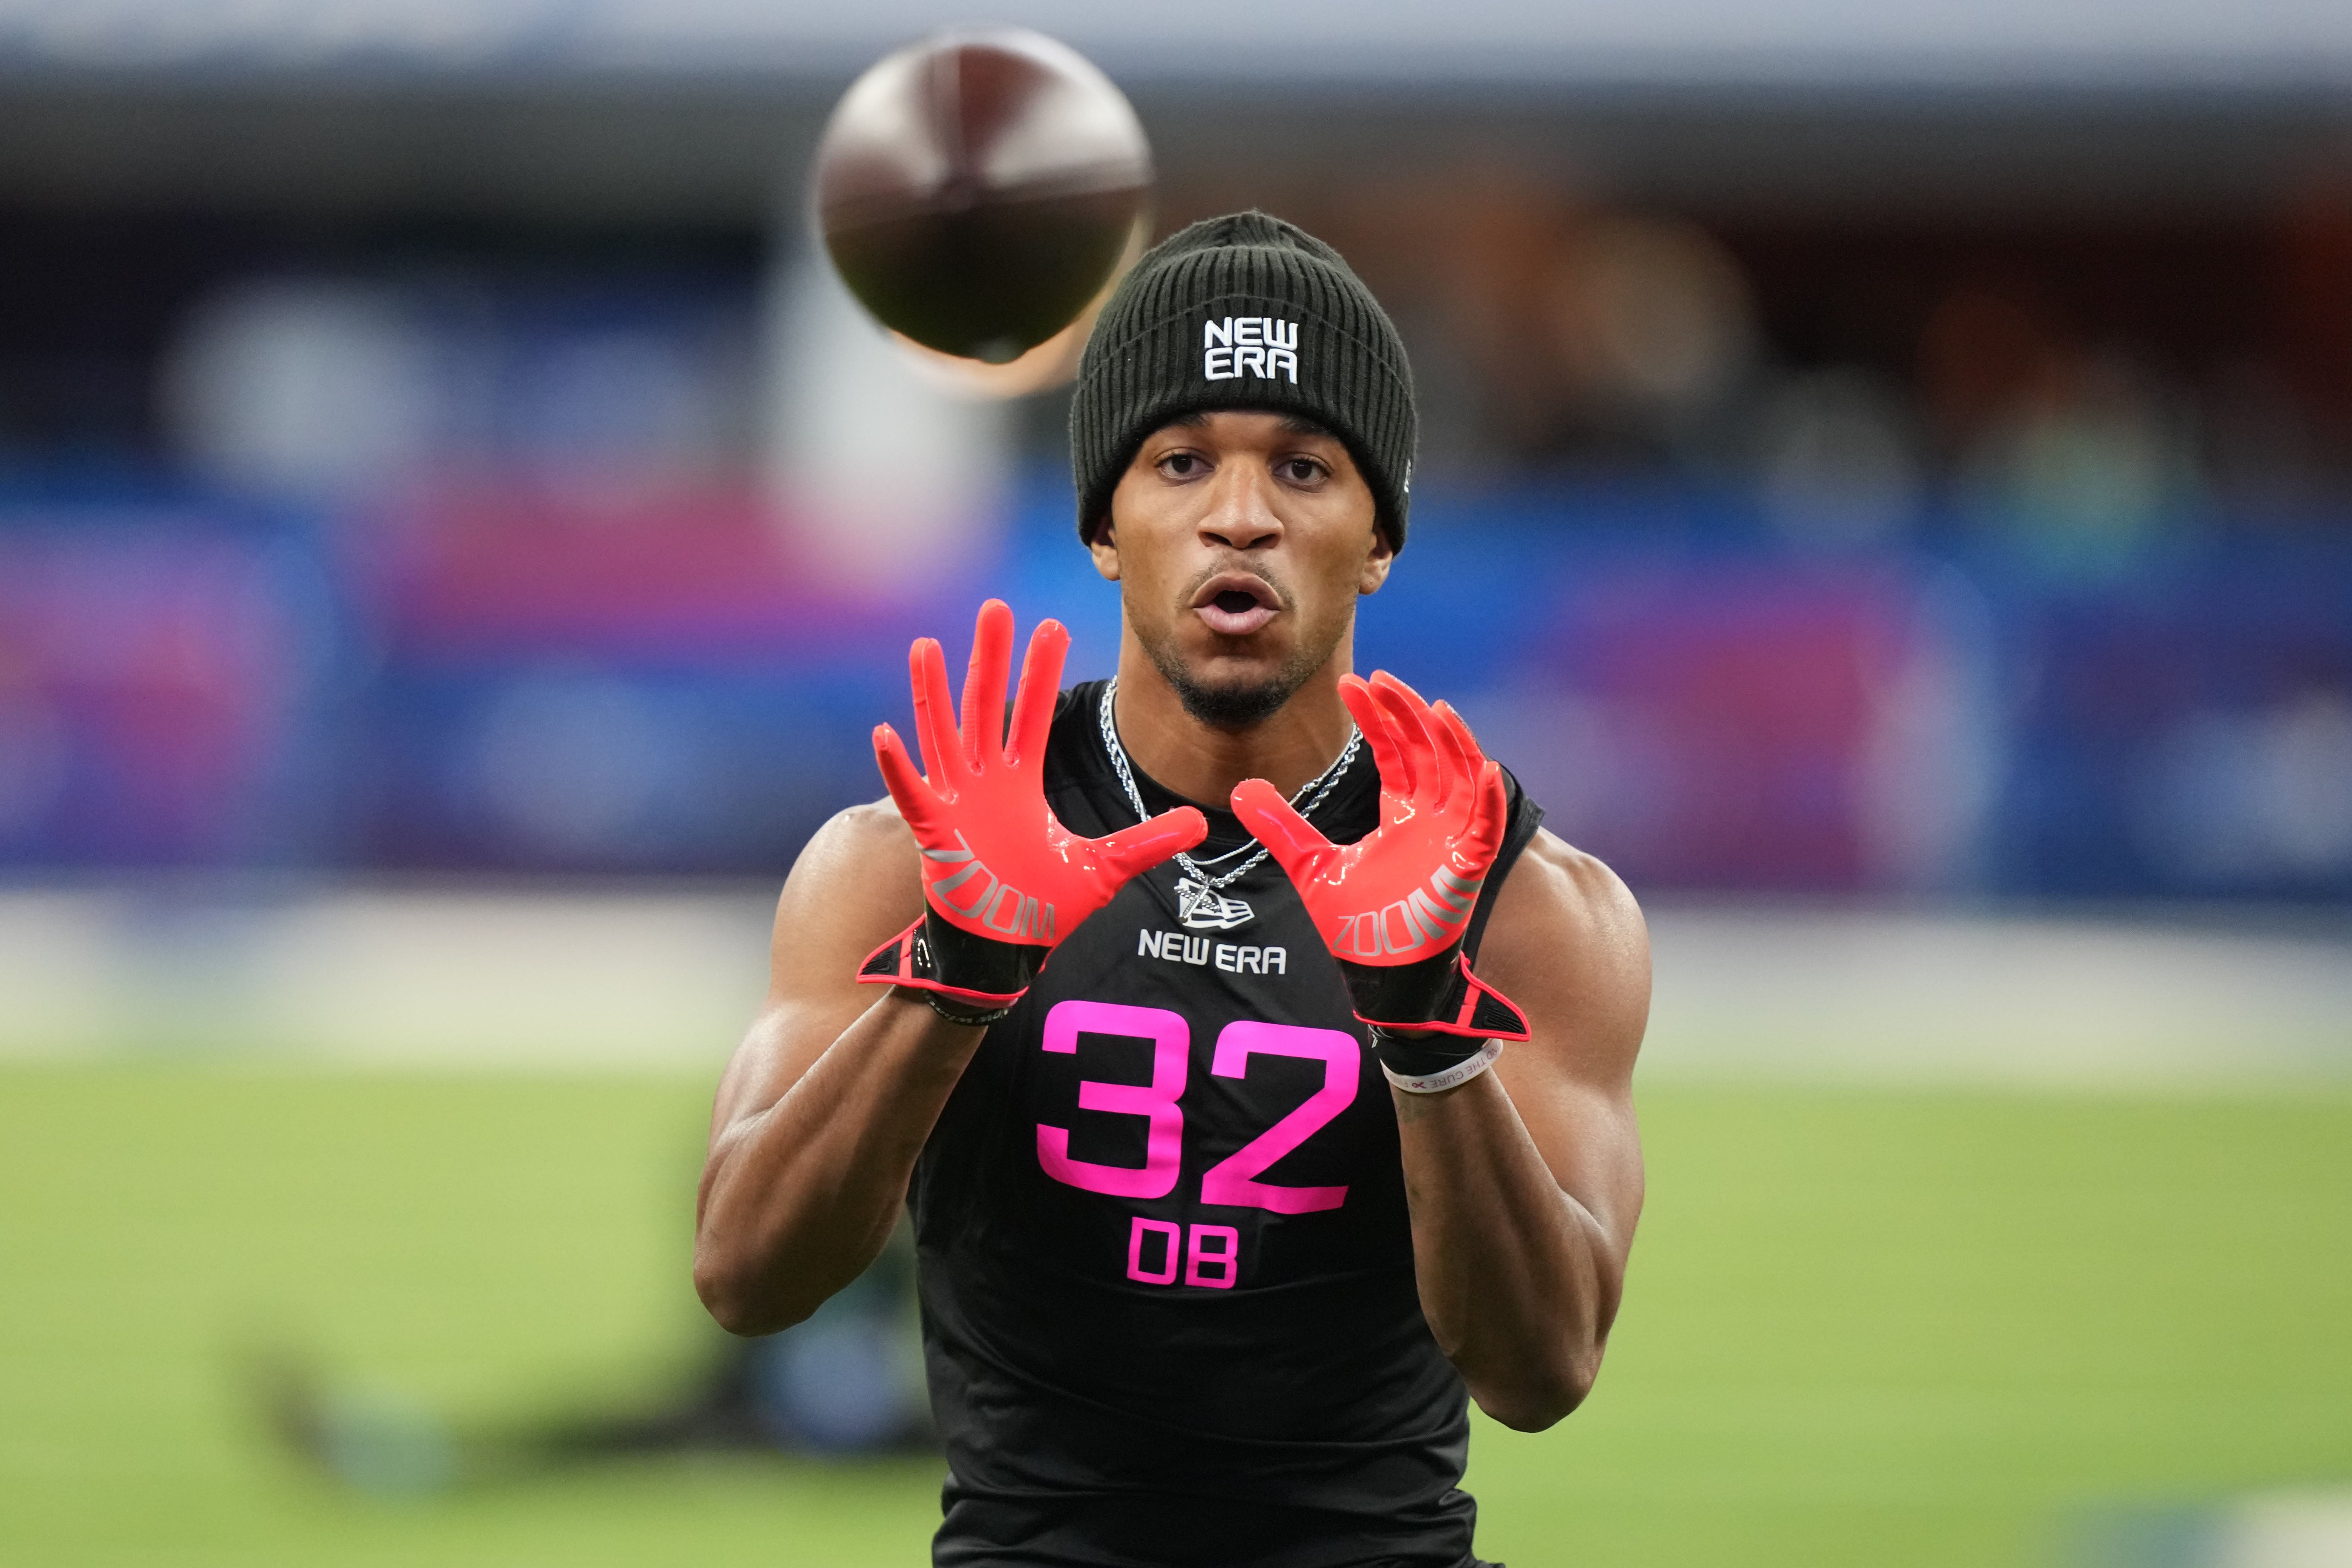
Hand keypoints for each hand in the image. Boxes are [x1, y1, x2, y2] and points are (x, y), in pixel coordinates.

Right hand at [858, 599, 1206, 1016]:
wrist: (1004, 950)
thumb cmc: (1042, 908)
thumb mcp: (1104, 868)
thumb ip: (1148, 841)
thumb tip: (1201, 823)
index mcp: (1021, 784)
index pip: (1032, 715)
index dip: (1040, 672)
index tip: (1051, 625)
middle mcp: (986, 783)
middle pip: (985, 707)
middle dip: (990, 658)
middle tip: (995, 608)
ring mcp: (955, 804)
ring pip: (942, 736)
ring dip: (932, 692)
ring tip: (927, 645)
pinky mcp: (933, 833)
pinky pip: (910, 794)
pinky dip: (898, 767)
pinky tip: (885, 733)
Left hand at [1232, 673, 1527, 1065]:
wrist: (1376, 973)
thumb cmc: (1356, 923)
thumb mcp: (1309, 864)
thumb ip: (1281, 825)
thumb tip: (1240, 789)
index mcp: (1399, 812)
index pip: (1394, 750)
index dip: (1377, 716)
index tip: (1351, 684)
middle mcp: (1430, 817)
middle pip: (1428, 750)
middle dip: (1408, 713)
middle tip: (1380, 680)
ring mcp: (1452, 840)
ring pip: (1463, 775)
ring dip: (1454, 740)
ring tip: (1433, 705)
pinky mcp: (1467, 868)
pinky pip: (1488, 827)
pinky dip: (1490, 798)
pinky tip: (1483, 766)